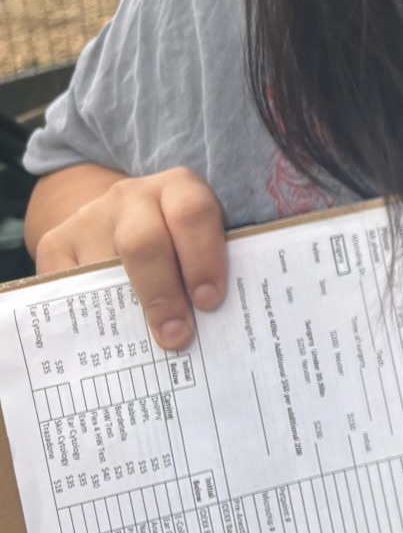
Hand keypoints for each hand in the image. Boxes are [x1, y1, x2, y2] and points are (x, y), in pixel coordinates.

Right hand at [33, 168, 226, 349]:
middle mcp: (131, 197)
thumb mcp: (199, 238)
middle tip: (177, 335)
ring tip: (145, 344)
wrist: (119, 219)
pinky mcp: (55, 243)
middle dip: (163, 294)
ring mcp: (89, 218)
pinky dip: (90, 316)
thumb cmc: (177, 238)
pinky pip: (69, 287)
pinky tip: (110, 338)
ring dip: (126, 312)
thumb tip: (216, 320)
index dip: (202, 258)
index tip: (209, 301)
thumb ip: (209, 266)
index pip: (192, 214)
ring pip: (103, 270)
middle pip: (143, 243)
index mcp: (177, 188)